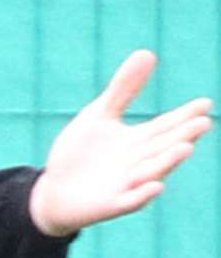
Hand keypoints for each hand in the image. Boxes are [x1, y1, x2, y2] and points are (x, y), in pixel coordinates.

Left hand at [29, 50, 212, 236]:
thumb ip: (123, 89)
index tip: (205, 103)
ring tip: (185, 147)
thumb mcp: (99, 116)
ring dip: (168, 161)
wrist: (53, 190)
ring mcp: (127, 184)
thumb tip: (147, 52)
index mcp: (138, 141)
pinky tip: (155, 185)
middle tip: (203, 122)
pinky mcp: (112, 204)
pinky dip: (143, 194)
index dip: (184, 115)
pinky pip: (131, 200)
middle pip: (164, 147)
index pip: (166, 126)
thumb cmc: (79, 152)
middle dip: (183, 136)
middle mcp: (139, 162)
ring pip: (152, 171)